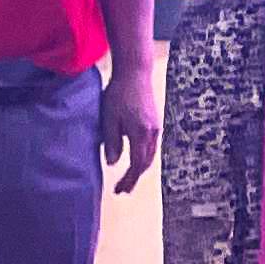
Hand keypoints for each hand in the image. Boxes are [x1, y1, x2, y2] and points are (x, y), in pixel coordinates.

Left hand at [99, 65, 161, 195]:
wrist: (136, 72)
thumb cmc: (118, 94)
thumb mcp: (109, 119)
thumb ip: (112, 142)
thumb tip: (113, 163)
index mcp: (141, 134)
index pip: (137, 164)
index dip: (129, 179)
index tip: (119, 190)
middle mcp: (152, 133)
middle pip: (146, 162)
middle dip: (135, 177)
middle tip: (123, 189)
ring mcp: (155, 126)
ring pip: (150, 154)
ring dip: (140, 167)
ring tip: (128, 176)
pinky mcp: (154, 121)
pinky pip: (151, 145)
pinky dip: (143, 156)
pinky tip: (135, 157)